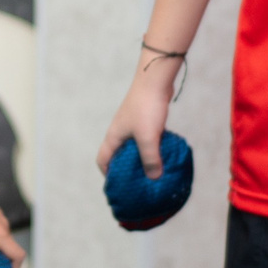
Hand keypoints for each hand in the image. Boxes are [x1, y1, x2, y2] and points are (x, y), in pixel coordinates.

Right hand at [98, 56, 178, 177]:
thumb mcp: (148, 138)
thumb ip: (150, 159)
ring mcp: (132, 125)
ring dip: (143, 159)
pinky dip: (152, 149)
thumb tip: (154, 178)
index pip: (102, 160)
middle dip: (128, 170)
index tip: (119, 186)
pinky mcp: (145, 120)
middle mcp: (120, 132)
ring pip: (135, 148)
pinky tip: (164, 155)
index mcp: (113, 137)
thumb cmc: (146, 108)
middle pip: (119, 156)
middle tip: (139, 183)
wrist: (155, 80)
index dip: (108, 174)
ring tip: (154, 172)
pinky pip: (146, 140)